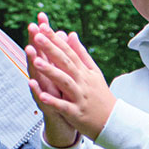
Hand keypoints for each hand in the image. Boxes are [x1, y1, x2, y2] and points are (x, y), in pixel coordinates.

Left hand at [26, 23, 114, 140]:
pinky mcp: (76, 113)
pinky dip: (53, 101)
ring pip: (64, 82)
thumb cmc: (99, 95)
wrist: (112, 121)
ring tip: (36, 61)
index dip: (56, 39)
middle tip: (38, 36)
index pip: (68, 51)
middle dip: (51, 49)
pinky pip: (64, 106)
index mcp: (84, 71)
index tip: (43, 27)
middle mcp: (82, 81)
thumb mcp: (93, 72)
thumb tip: (70, 34)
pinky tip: (42, 96)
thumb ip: (80, 53)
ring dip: (51, 71)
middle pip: (66, 62)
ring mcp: (79, 97)